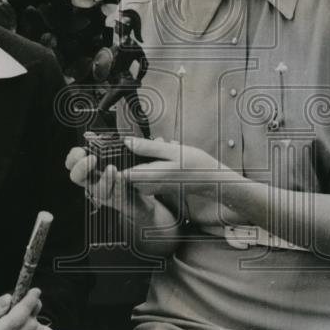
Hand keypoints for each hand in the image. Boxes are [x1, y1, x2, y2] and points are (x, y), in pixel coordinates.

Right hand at [65, 143, 176, 230]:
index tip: (81, 151)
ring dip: (104, 179)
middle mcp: (95, 180)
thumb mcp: (120, 150)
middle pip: (77, 177)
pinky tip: (123, 178)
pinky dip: (118, 187)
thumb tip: (91, 134)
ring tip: (112, 168)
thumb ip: (107, 142)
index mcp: (92, 167)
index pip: (73, 163)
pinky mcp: (120, 201)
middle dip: (81, 168)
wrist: (147, 190)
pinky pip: (116, 196)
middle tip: (91, 159)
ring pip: (97, 190)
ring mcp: (106, 192)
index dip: (73, 157)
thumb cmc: (131, 168)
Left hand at [118, 137, 233, 223]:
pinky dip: (152, 162)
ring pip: (137, 167)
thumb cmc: (194, 166)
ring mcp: (149, 188)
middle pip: (127, 166)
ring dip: (146, 156)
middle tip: (157, 142)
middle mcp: (145, 186)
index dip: (118, 156)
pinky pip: (145, 172)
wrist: (210, 181)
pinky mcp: (154, 187)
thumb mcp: (170, 151)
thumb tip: (126, 141)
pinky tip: (167, 155)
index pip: (118, 170)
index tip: (126, 145)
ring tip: (165, 147)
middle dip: (137, 152)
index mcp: (146, 177)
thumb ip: (146, 147)